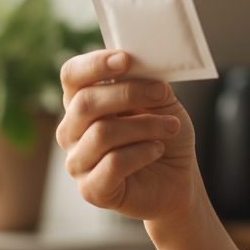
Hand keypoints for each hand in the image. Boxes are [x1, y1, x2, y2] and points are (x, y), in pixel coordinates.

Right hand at [56, 50, 200, 222]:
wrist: (178, 179)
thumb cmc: (164, 135)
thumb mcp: (160, 101)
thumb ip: (146, 81)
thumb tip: (140, 65)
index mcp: (82, 102)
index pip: (72, 75)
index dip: (95, 64)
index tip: (126, 59)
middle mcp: (71, 131)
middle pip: (85, 102)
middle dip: (129, 93)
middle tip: (162, 92)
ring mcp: (78, 161)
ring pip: (102, 133)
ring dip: (145, 125)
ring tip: (171, 127)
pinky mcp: (91, 189)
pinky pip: (113, 163)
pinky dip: (142, 152)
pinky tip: (157, 150)